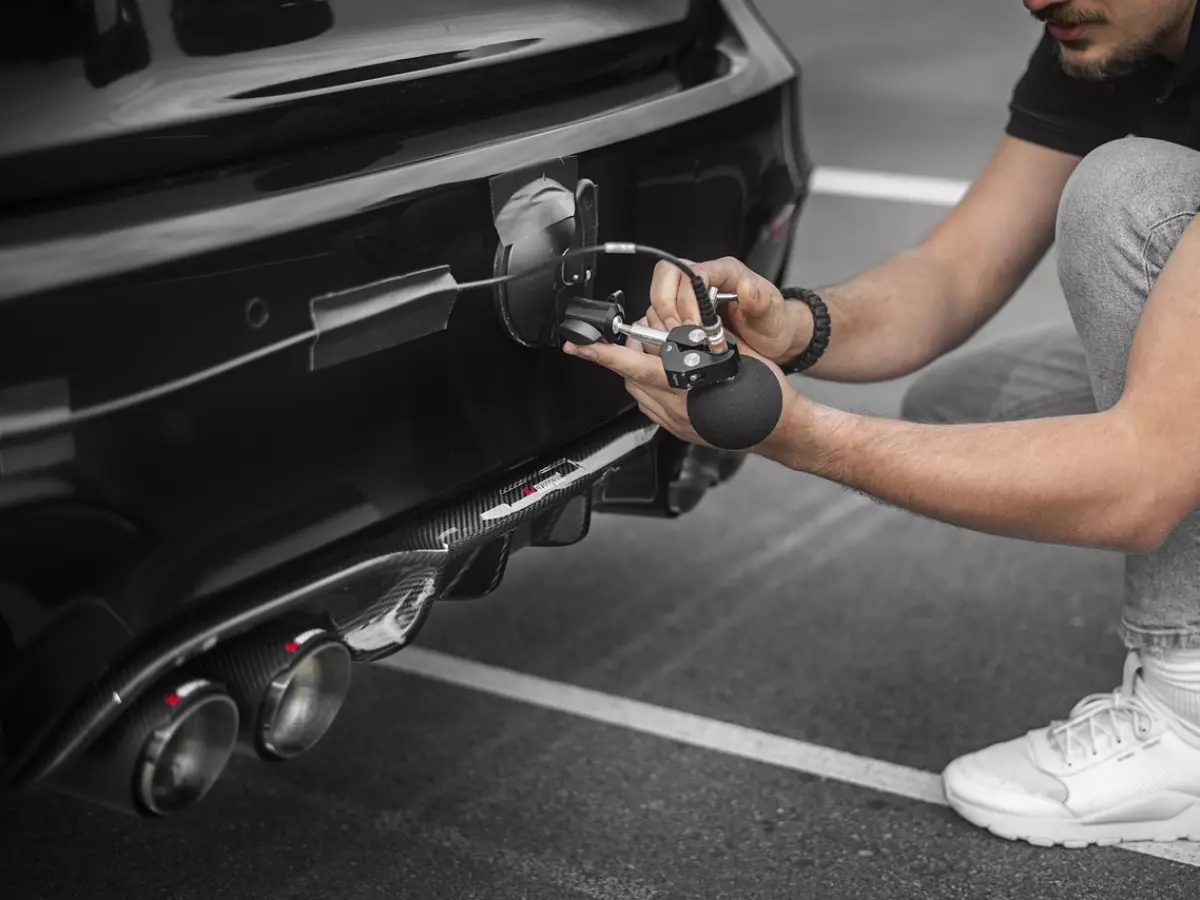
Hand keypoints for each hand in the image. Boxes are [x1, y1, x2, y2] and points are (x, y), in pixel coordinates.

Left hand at [562, 319, 801, 453]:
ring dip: (640, 371)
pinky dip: (652, 388)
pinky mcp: (678, 431)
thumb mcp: (732, 351)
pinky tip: (669, 378)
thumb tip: (680, 319)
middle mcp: (674, 407)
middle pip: (631, 374)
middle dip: (629, 353)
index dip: (602, 354)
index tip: (580, 346)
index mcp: (685, 383)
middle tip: (644, 336)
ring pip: (638, 391)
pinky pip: (651, 407)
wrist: (780, 428)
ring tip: (661, 356)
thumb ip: (701, 337)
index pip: (632, 364)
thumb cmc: (764, 390)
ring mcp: (675, 422)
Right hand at [646, 256, 811, 364]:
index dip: (686, 299)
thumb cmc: (773, 322)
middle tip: (677, 334)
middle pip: (666, 277)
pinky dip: (660, 332)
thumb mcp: (772, 314)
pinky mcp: (682, 313)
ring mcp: (689, 296)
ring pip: (658, 298)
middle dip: (665, 307)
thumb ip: (760, 301)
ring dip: (663, 323)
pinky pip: (658, 316)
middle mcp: (704, 279)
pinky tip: (675, 346)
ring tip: (679, 344)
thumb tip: (746, 287)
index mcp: (725, 271)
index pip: (692, 272)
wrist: (774, 339)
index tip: (693, 325)